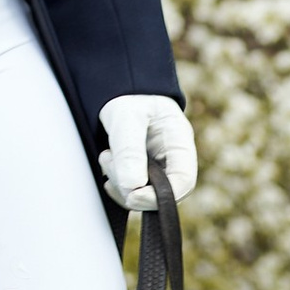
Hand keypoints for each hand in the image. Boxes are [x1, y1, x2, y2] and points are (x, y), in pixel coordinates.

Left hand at [99, 93, 198, 212]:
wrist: (120, 92)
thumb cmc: (129, 97)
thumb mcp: (126, 117)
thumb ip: (129, 151)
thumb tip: (133, 189)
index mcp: (180, 141)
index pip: (183, 181)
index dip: (159, 196)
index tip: (132, 194)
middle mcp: (174, 159)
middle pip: (162, 194)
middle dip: (131, 187)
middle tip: (108, 160)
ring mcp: (161, 169)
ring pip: (145, 196)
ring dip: (121, 184)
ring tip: (106, 156)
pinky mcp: (146, 175)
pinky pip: (135, 193)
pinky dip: (118, 186)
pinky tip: (108, 168)